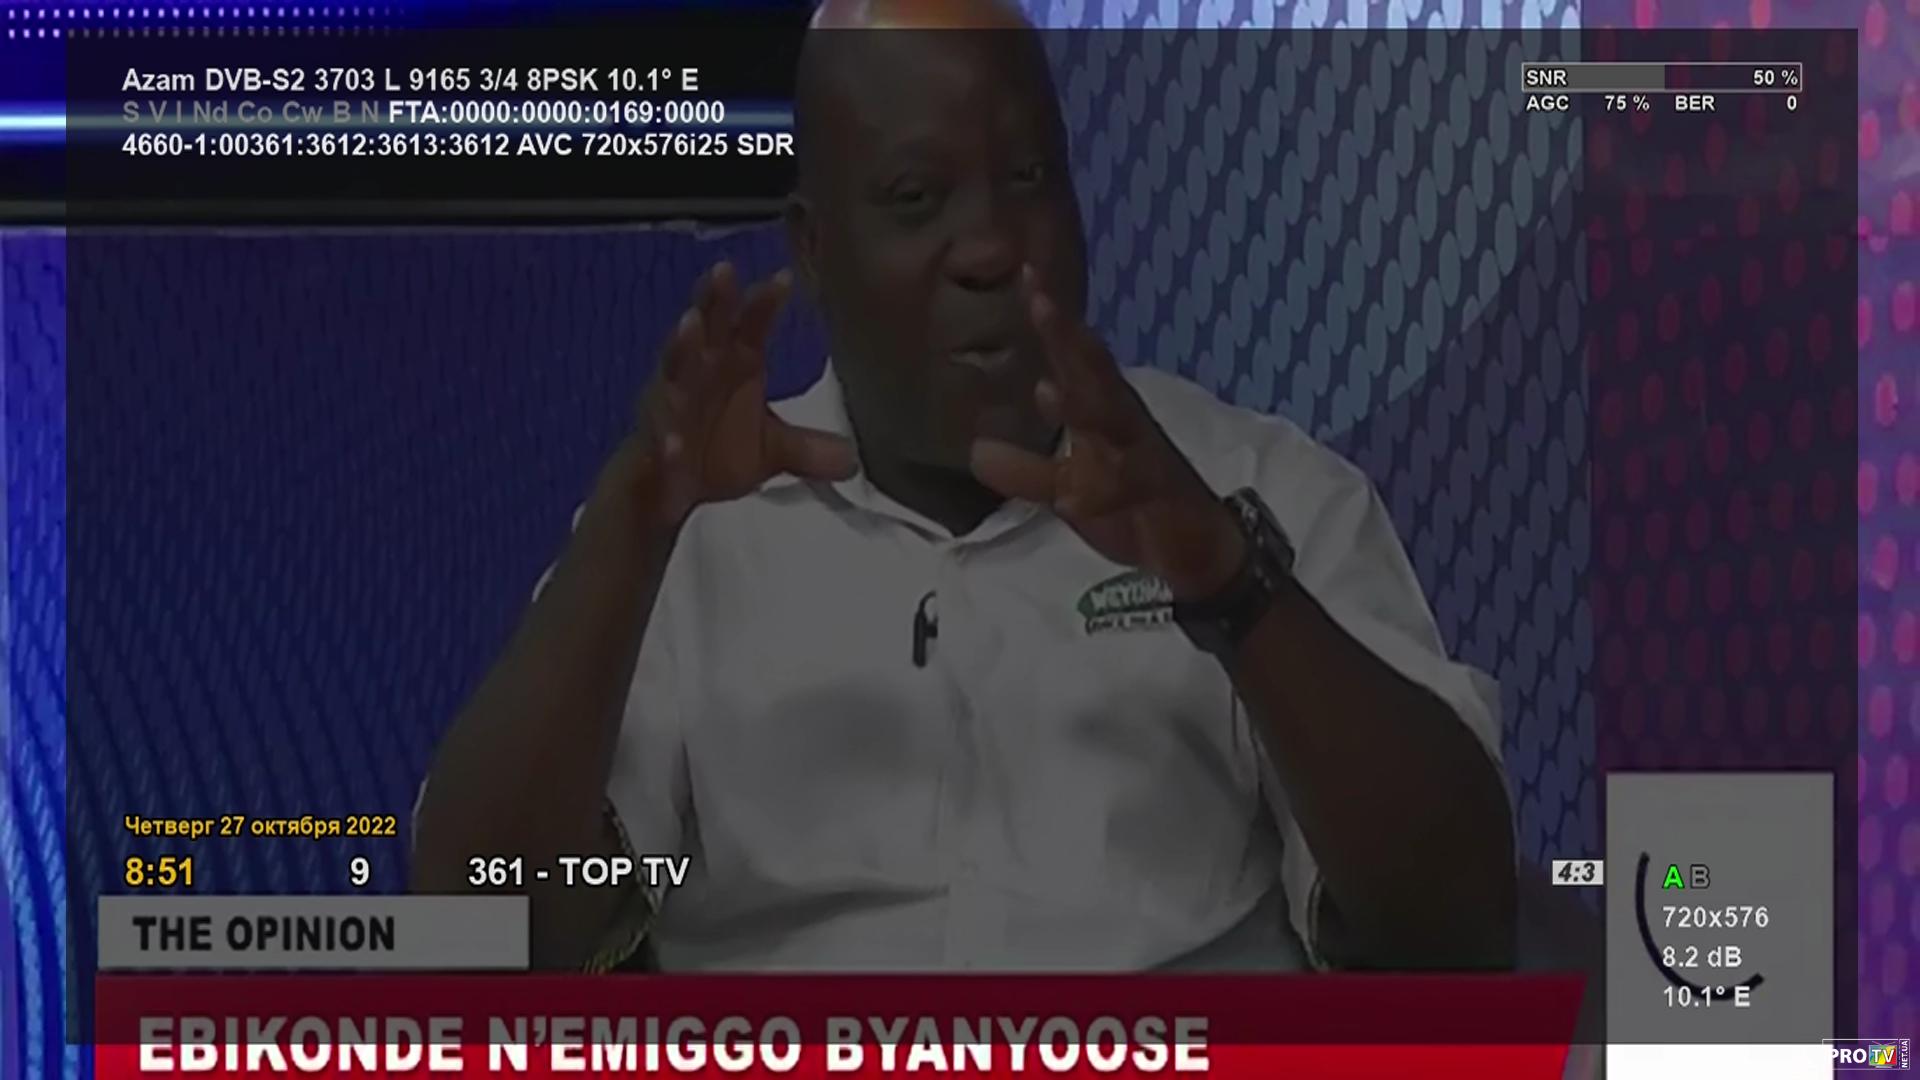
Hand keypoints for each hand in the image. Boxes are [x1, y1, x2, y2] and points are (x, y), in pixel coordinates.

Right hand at [627, 263, 856, 526]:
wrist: (662, 493)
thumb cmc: (711, 453)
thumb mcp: (769, 451)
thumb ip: (808, 449)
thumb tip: (853, 459)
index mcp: (729, 368)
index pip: (749, 327)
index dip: (764, 304)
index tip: (783, 279)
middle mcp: (697, 377)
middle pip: (706, 331)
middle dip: (714, 301)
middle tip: (724, 271)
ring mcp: (670, 409)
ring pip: (673, 372)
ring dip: (681, 347)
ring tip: (689, 325)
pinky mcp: (651, 448)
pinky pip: (658, 442)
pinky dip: (664, 442)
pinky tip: (672, 444)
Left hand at [969, 267, 1245, 600]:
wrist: (1199, 548)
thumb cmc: (1134, 504)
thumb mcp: (1070, 488)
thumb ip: (1026, 471)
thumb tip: (977, 450)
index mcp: (1104, 413)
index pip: (1075, 360)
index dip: (1052, 322)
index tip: (1027, 275)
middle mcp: (1125, 424)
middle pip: (1094, 374)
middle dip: (1067, 338)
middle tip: (1039, 298)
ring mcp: (1144, 457)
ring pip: (1114, 424)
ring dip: (1083, 404)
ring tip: (1048, 387)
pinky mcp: (1160, 497)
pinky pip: (1130, 490)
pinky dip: (1103, 489)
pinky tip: (1073, 496)